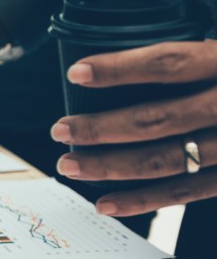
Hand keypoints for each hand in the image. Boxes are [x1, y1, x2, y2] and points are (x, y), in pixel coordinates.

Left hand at [50, 40, 216, 215]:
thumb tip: (130, 59)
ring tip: (68, 164)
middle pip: (158, 118)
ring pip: (166, 159)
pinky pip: (186, 191)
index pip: (172, 62)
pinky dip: (142, 201)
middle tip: (60, 129)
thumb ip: (198, 55)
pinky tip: (104, 203)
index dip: (122, 68)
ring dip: (110, 166)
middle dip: (101, 127)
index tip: (77, 72)